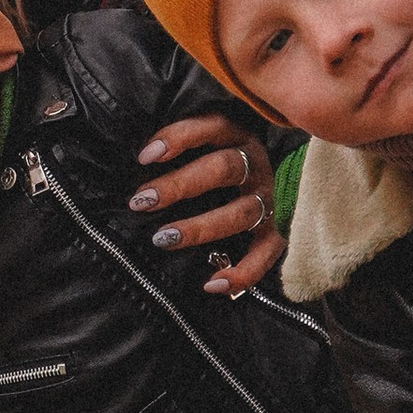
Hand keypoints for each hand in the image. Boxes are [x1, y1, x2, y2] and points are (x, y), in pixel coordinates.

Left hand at [129, 111, 282, 296]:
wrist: (277, 186)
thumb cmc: (216, 164)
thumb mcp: (204, 145)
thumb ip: (178, 146)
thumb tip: (136, 157)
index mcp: (237, 135)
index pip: (210, 128)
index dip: (178, 138)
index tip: (144, 156)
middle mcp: (256, 165)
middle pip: (223, 169)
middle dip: (179, 185)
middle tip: (142, 201)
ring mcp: (268, 200)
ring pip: (239, 213)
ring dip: (199, 228)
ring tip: (162, 240)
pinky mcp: (276, 233)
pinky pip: (264, 256)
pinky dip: (241, 273)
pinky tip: (210, 284)